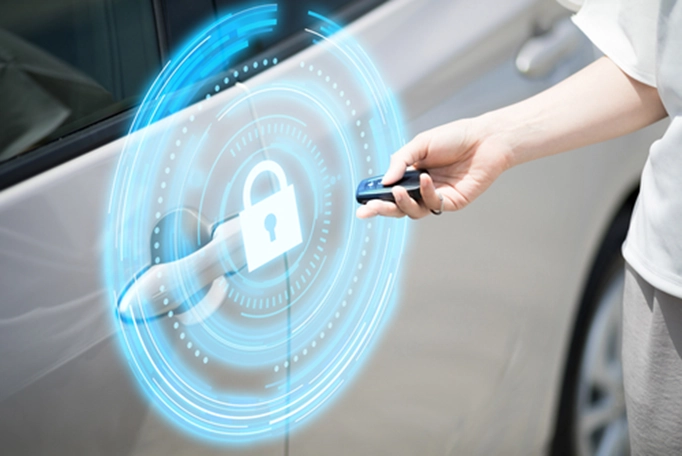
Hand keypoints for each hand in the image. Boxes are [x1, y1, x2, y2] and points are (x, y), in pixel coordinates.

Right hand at [356, 118, 512, 218]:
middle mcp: (422, 187)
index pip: (389, 189)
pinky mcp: (452, 202)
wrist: (485, 139)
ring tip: (397, 191)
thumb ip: (401, 161)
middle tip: (369, 208)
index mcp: (411, 173)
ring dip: (402, 203)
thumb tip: (384, 181)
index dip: (374, 197)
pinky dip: (426, 193)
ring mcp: (436, 196)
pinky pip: (433, 205)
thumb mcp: (421, 143)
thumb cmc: (455, 137)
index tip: (361, 202)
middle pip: (397, 206)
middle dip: (381, 209)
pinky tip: (426, 179)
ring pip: (412, 211)